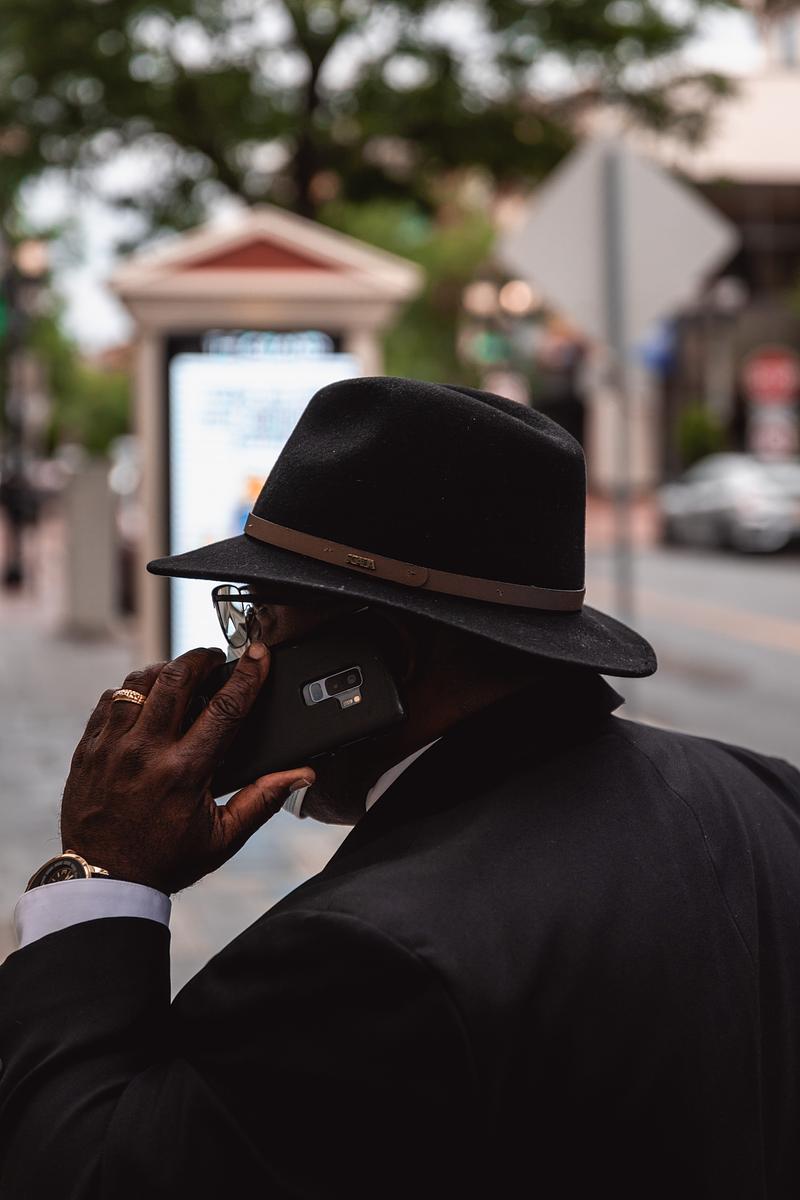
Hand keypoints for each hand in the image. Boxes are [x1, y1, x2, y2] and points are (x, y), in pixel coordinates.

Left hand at [60, 643, 314, 893]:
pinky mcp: (89, 747)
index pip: (224, 707)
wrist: (102, 880)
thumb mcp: (223, 838)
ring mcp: (112, 746)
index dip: (247, 674)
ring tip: (181, 675)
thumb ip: (263, 800)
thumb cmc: (164, 861)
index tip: (259, 653)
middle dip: (201, 659)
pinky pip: (110, 700)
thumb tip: (302, 774)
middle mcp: (145, 752)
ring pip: (139, 682)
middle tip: (214, 659)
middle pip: (176, 678)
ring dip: (165, 671)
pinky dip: (133, 691)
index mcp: (184, 772)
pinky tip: (147, 698)